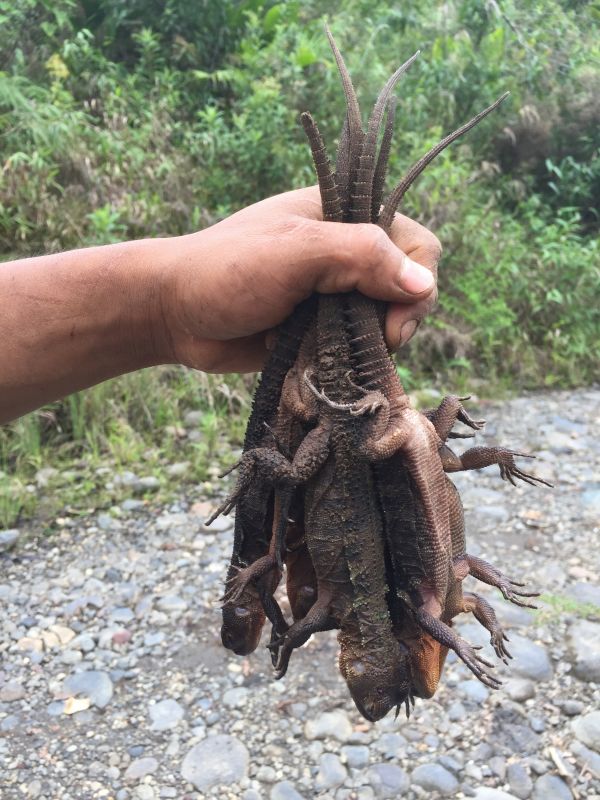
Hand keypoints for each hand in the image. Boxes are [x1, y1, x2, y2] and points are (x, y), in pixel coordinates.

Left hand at [158, 186, 439, 371]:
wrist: (171, 314)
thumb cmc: (227, 270)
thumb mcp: (297, 252)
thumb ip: (362, 256)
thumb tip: (425, 284)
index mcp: (345, 216)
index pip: (417, 244)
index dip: (417, 283)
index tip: (393, 322)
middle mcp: (345, 254)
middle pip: (407, 289)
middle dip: (394, 320)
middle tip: (368, 342)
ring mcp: (333, 295)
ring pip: (383, 324)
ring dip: (364, 343)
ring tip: (324, 348)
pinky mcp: (318, 330)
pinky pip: (352, 349)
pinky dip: (343, 359)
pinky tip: (314, 360)